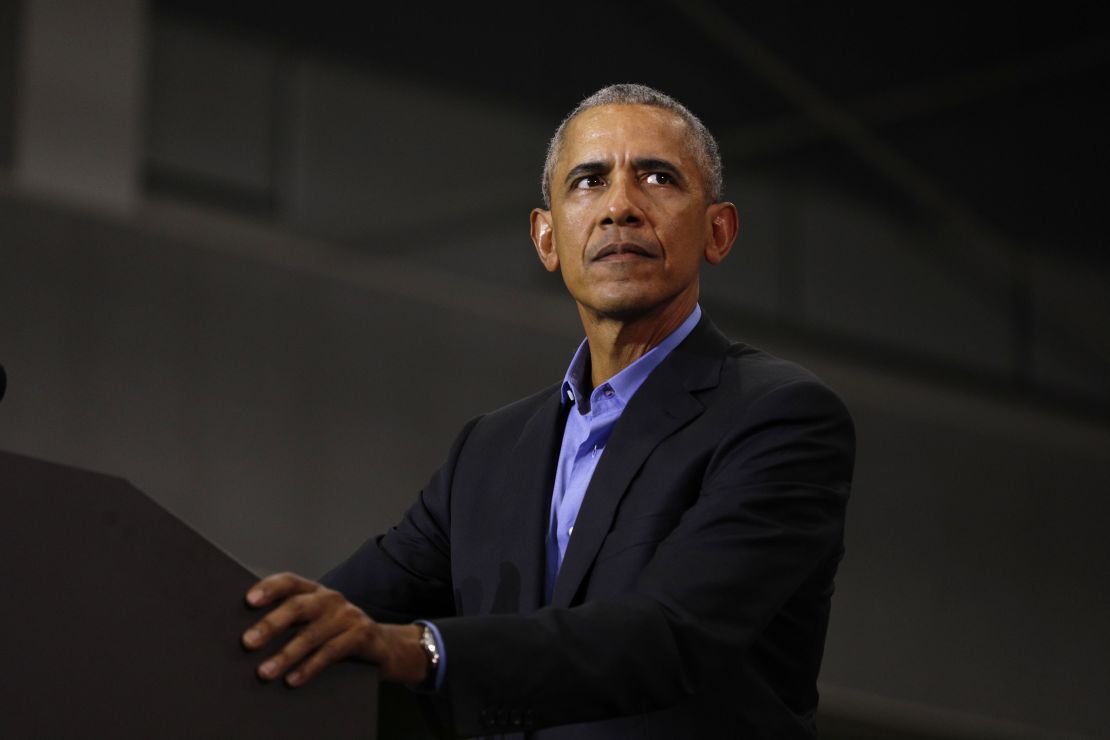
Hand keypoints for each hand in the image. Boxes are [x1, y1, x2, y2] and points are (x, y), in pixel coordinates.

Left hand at [241, 572, 426, 686]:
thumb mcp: (315, 624)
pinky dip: (309, 667)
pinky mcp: (362, 634)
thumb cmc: (338, 636)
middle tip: (249, 642)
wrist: (383, 647)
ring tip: (266, 672)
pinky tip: (293, 679)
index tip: (248, 600)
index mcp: (315, 592)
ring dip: (286, 654)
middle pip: (298, 606)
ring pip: (312, 634)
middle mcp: (331, 599)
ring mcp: (348, 615)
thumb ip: (291, 625)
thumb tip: (249, 639)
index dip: (269, 588)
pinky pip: (331, 652)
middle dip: (271, 624)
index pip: (290, 582)